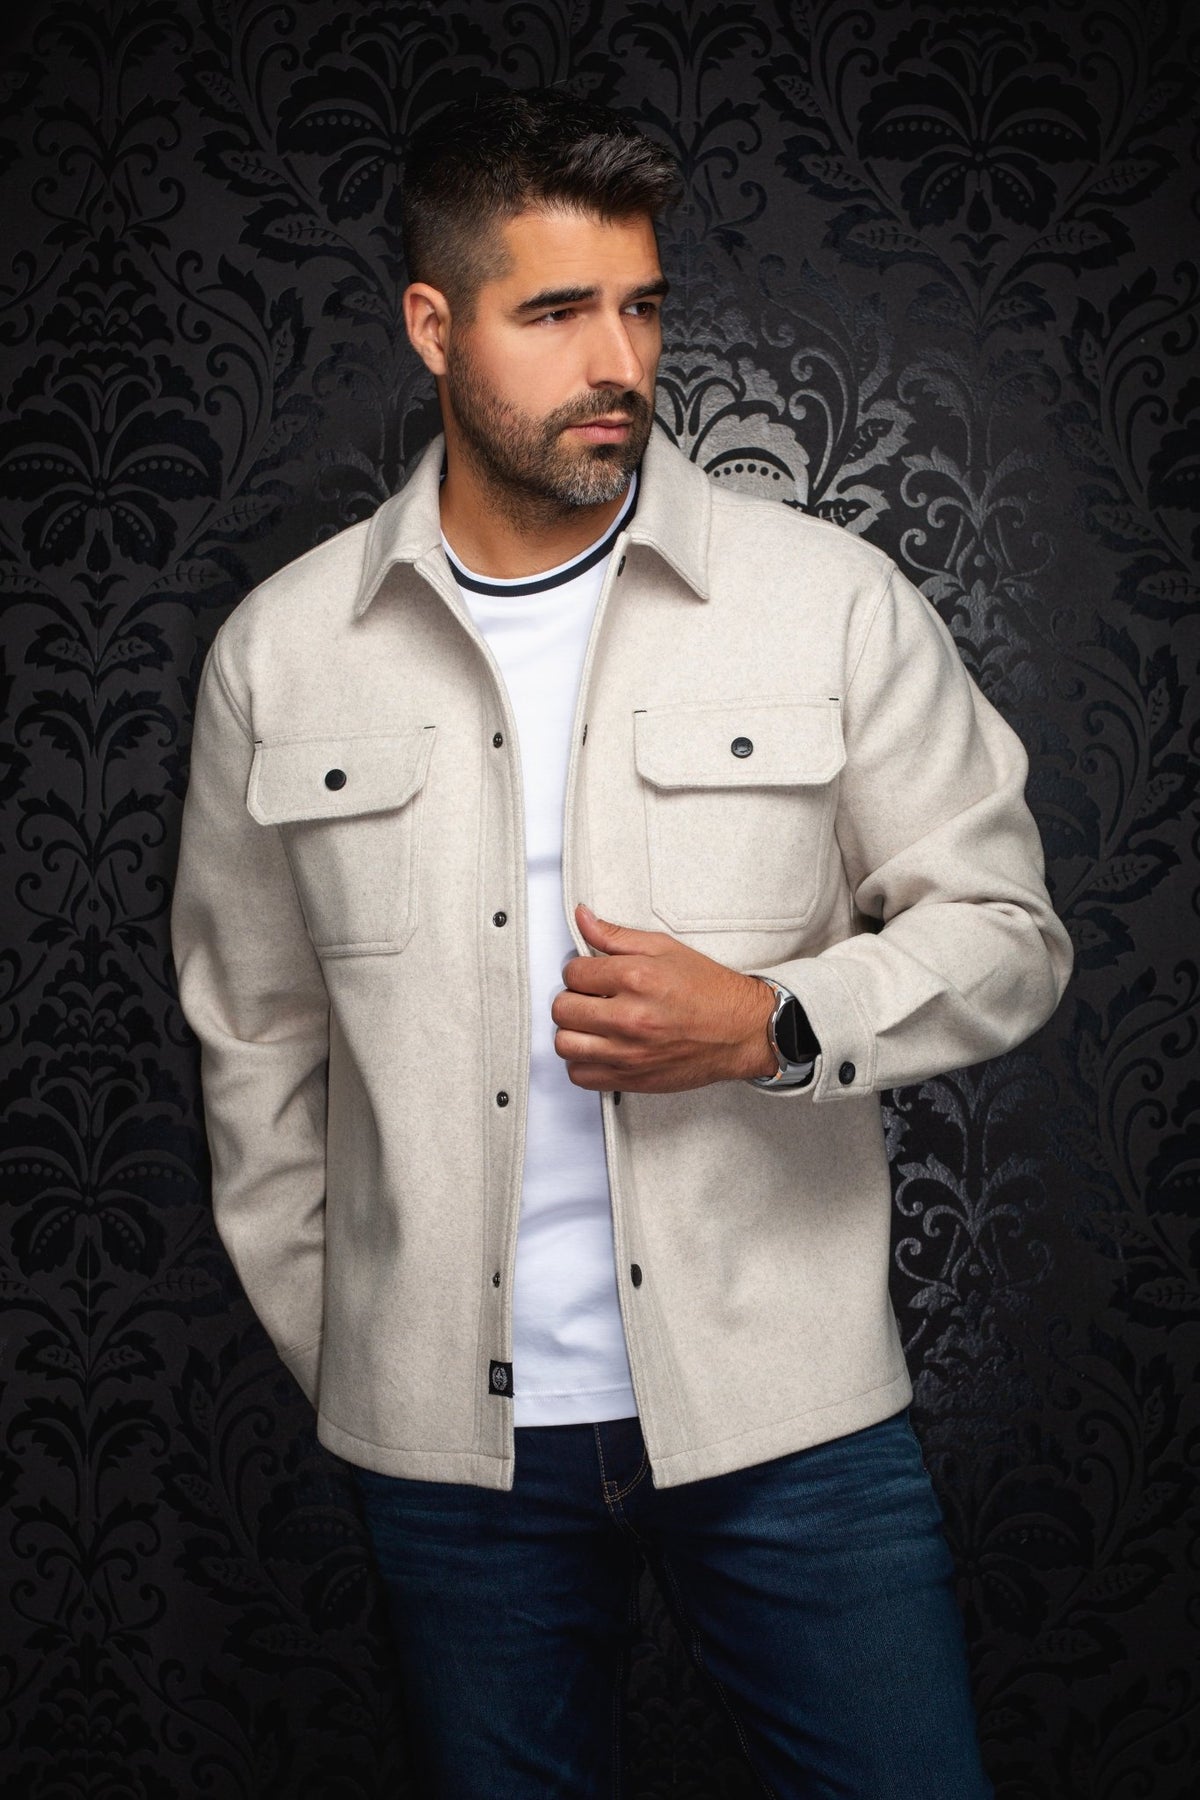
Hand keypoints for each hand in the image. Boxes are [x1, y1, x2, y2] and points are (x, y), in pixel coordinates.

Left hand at [551, 903, 777, 1091]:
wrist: (741, 1031)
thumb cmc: (709, 991)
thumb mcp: (665, 949)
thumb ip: (617, 936)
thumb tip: (583, 919)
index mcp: (636, 978)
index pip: (573, 973)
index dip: (579, 971)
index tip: (592, 975)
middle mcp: (629, 1017)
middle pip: (563, 1009)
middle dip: (572, 999)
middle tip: (591, 998)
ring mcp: (628, 1052)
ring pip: (564, 1044)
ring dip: (573, 1032)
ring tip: (592, 1024)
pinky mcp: (631, 1078)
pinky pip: (580, 1075)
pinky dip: (582, 1063)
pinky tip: (599, 1048)